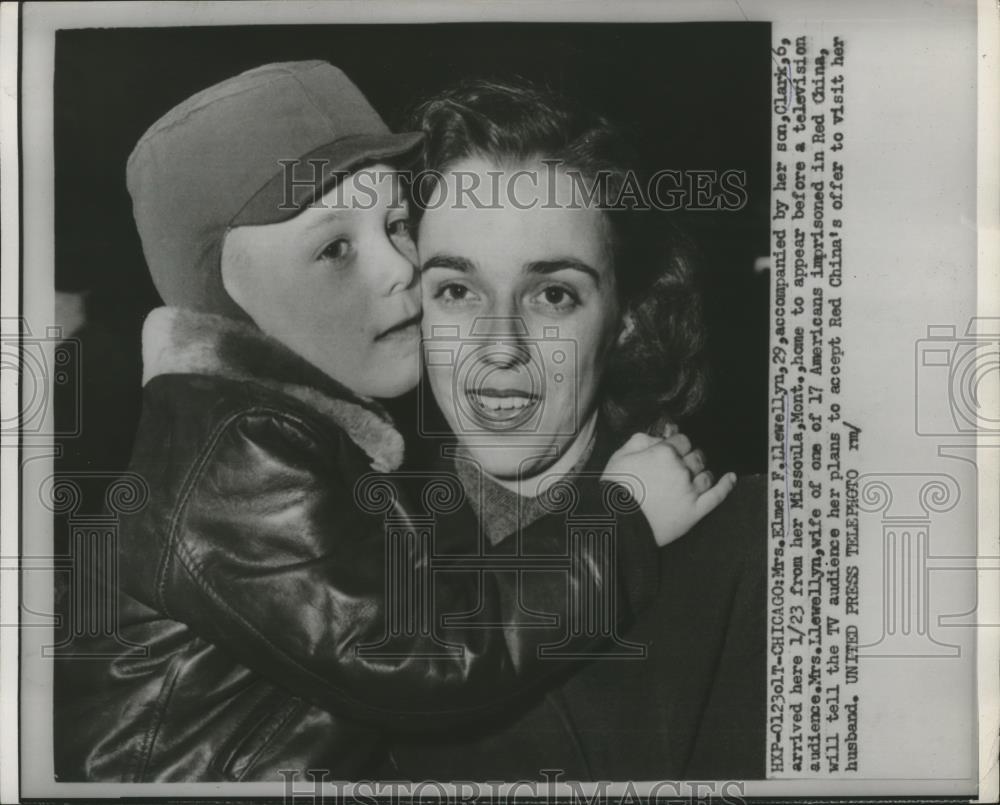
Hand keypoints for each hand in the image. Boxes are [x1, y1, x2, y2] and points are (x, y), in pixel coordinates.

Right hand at [602, 431, 736, 546]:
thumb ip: (642, 440)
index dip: (677, 445)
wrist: (615, 522)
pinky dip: (726, 485)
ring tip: (694, 478)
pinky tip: (731, 478)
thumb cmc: (614, 488)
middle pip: (697, 456)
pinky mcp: (694, 511)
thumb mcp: (620, 455)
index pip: (682, 440)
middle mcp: (681, 469)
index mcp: (664, 453)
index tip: (673, 450)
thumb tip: (660, 436)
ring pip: (706, 475)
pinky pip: (717, 495)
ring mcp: (690, 491)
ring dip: (702, 473)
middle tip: (681, 466)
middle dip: (690, 458)